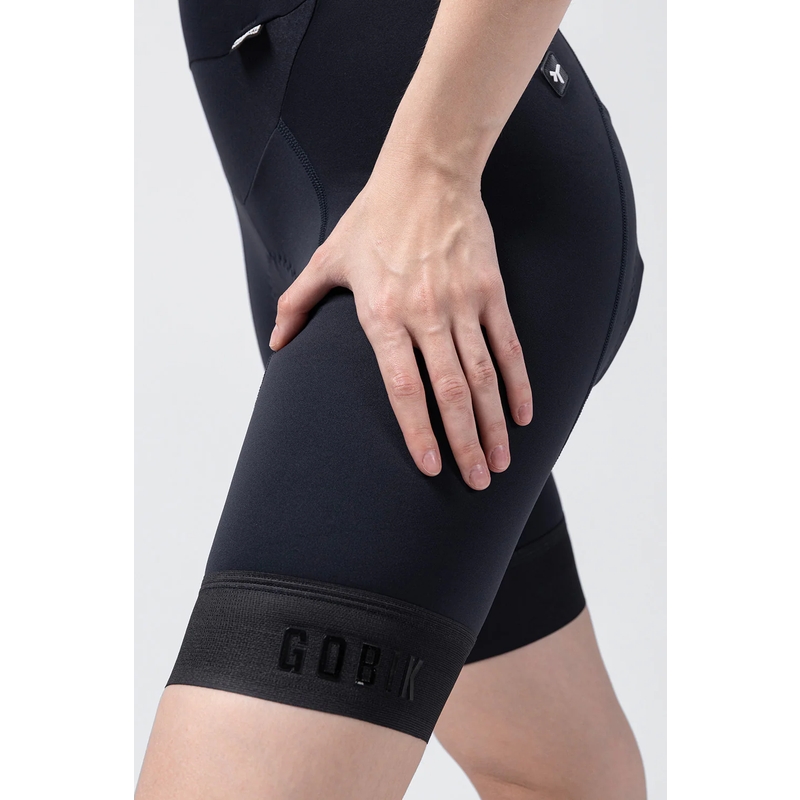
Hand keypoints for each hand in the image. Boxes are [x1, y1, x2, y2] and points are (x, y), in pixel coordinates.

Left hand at [268, 161, 532, 489]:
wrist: (425, 172)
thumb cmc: (373, 218)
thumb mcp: (327, 258)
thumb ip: (297, 304)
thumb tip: (275, 344)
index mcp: (382, 314)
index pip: (402, 387)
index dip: (418, 432)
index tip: (431, 468)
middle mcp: (425, 314)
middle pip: (449, 392)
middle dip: (465, 442)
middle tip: (477, 480)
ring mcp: (462, 302)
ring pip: (483, 375)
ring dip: (494, 424)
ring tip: (501, 462)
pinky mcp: (490, 290)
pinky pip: (507, 345)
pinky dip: (518, 382)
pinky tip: (525, 415)